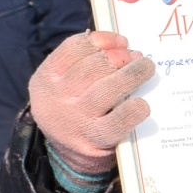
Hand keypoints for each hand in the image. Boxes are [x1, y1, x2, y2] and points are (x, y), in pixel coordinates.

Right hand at [28, 31, 153, 172]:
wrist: (69, 152)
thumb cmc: (75, 107)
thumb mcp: (66, 84)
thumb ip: (85, 62)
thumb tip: (123, 46)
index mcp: (46, 78)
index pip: (74, 48)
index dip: (103, 40)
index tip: (122, 41)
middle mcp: (56, 99)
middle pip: (92, 67)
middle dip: (119, 57)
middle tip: (137, 57)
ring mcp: (75, 120)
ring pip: (107, 89)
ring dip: (133, 74)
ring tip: (146, 68)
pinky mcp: (95, 140)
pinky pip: (120, 120)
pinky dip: (135, 108)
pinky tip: (142, 103)